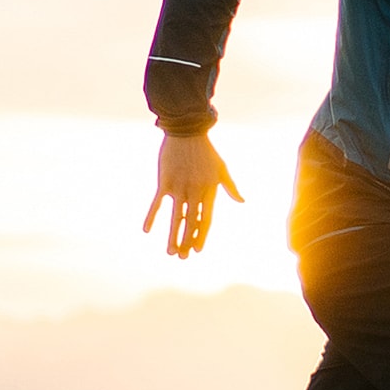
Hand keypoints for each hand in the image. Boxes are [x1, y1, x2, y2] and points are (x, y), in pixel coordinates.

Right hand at [142, 133, 244, 258]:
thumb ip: (231, 188)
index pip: (206, 219)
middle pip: (190, 222)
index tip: (197, 249)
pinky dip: (151, 217)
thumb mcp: (222, 169)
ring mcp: (178, 188)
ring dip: (172, 236)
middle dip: (187, 241)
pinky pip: (157, 204)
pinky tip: (147, 230)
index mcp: (208, 192)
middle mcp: (194, 193)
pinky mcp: (165, 182)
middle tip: (182, 258)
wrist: (187, 132)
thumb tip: (242, 201)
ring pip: (175, 217)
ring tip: (170, 252)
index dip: (201, 235)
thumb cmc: (206, 151)